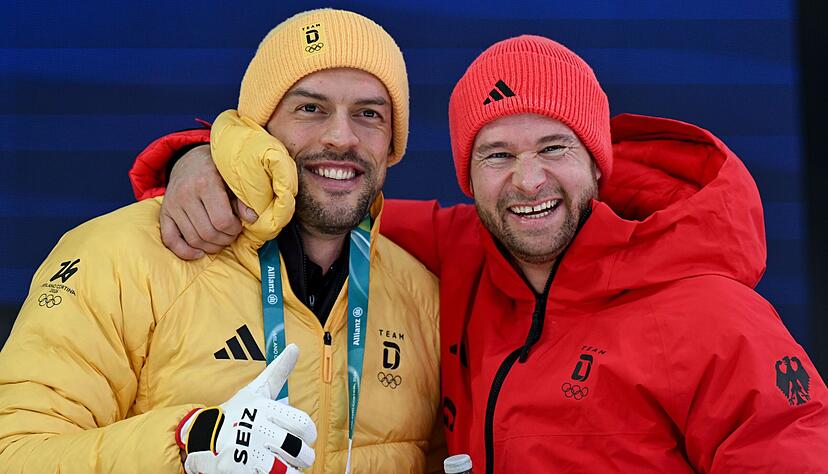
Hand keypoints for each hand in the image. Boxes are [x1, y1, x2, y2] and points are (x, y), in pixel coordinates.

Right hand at [161, 144, 257, 259]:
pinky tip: (200, 253)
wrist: (190, 160)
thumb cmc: (217, 170)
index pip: (222, 220)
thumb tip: (252, 218)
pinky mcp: (164, 213)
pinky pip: (170, 240)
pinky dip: (185, 251)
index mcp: (205, 182)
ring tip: (221, 239)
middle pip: (208, 233)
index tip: (239, 225)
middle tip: (232, 234)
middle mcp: (185, 194)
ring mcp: (172, 205)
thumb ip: (243, 198)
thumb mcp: (233, 178)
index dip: (234, 229)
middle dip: (225, 239)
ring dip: (211, 247)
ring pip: (193, 239)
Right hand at [178, 344, 315, 473]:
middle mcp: (256, 427)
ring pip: (287, 470)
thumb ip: (277, 372)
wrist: (200, 437)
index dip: (309, 435)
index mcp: (264, 407)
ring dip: (290, 471)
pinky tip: (269, 472)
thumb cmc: (234, 413)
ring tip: (283, 467)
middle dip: (302, 457)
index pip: (303, 424)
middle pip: (298, 450)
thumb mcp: (255, 391)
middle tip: (296, 457)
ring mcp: (246, 449)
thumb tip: (295, 347)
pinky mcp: (237, 468)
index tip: (306, 438)